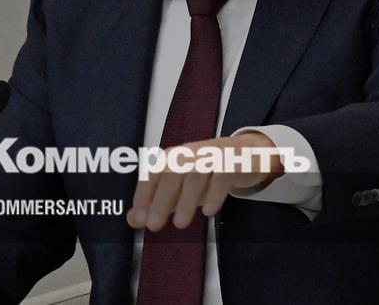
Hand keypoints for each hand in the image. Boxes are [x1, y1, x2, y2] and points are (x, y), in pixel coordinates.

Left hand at [126, 132, 283, 231]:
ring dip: (186, 201)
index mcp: (173, 157)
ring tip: (180, 224)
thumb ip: (157, 202)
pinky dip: (214, 194)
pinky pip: (221, 177)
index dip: (144, 195)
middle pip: (171, 175)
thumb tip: (133, 219)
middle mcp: (190, 154)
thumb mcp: (181, 188)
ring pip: (195, 176)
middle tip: (154, 225)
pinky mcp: (231, 163)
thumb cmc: (208, 172)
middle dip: (161, 201)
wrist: (246, 154)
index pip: (153, 174)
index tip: (139, 218)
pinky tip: (209, 211)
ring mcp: (211, 157)